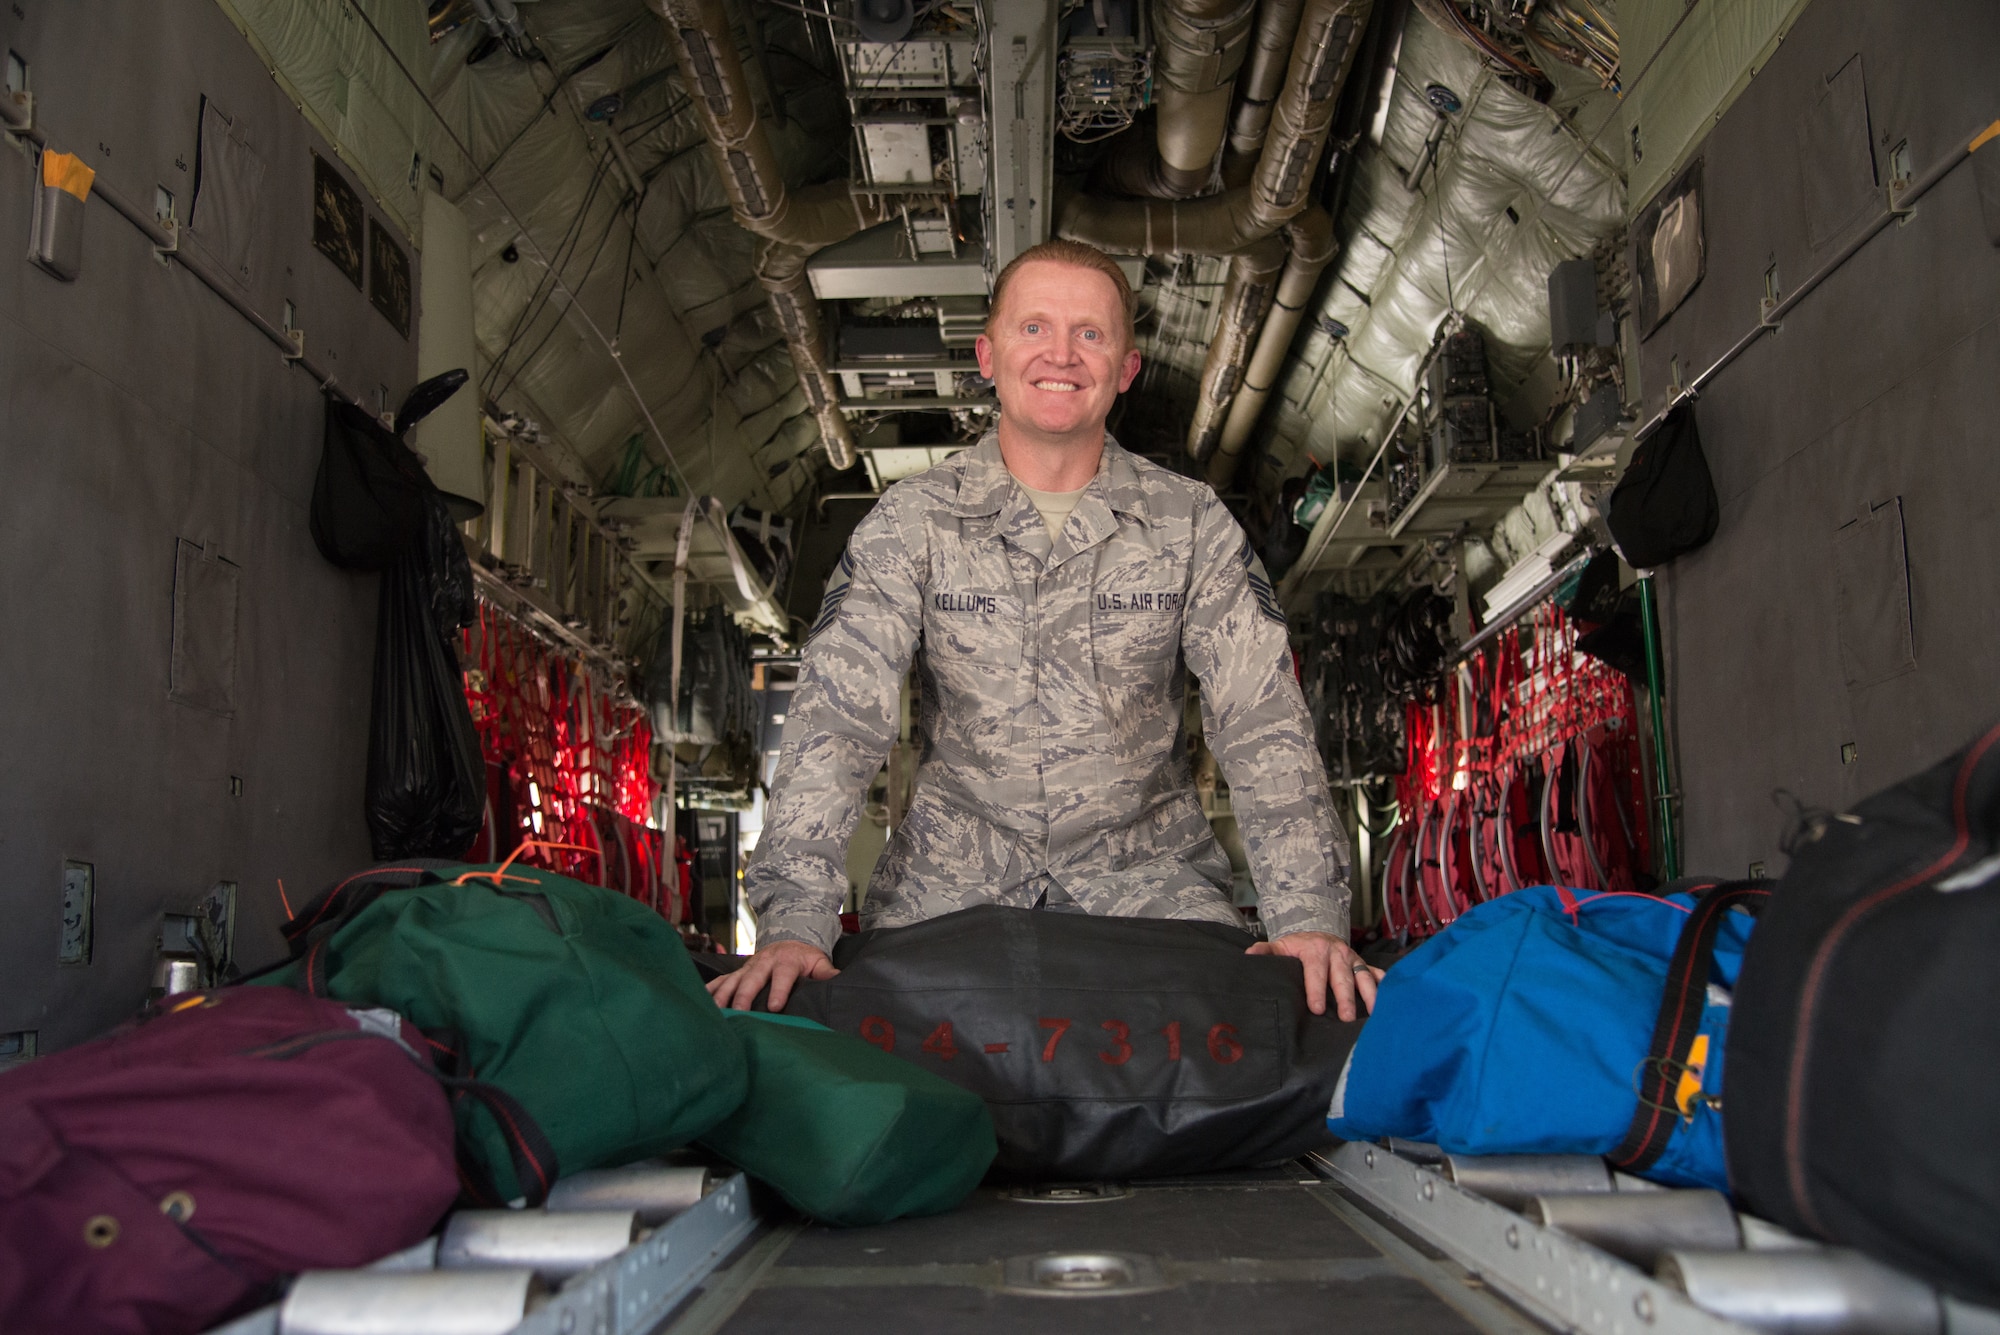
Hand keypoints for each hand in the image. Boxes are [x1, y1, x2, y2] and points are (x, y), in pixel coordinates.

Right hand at [706, 940, 838, 1011]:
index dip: (779, 990)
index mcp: (786, 961)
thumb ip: (827, 973)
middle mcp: (764, 963)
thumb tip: (839, 981)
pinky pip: (721, 980)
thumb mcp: (818, 961)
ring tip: (716, 1011)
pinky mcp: (737, 972)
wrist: (788, 939)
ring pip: (733, 980)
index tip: (775, 1006)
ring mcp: (748, 967)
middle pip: (752, 979)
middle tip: (739, 1012)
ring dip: (723, 995)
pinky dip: (710, 990)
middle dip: (744, 995)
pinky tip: (701, 1001)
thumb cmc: (804, 957)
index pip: (783, 976)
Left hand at [1247, 931, 1382, 1020]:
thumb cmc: (1298, 946)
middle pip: (1341, 978)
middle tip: (1345, 1017)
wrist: (1318, 933)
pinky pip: (1376, 973)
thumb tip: (1249, 955)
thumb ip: (1266, 952)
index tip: (1316, 1008)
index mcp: (1315, 950)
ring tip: (1373, 1013)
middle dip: (1345, 998)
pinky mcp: (1363, 964)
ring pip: (1363, 977)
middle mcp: (1337, 953)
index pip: (1315, 972)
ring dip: (1370, 994)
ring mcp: (1353, 959)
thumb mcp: (1281, 946)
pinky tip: (1391, 1000)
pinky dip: (1384, 985)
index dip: (1316, 990)